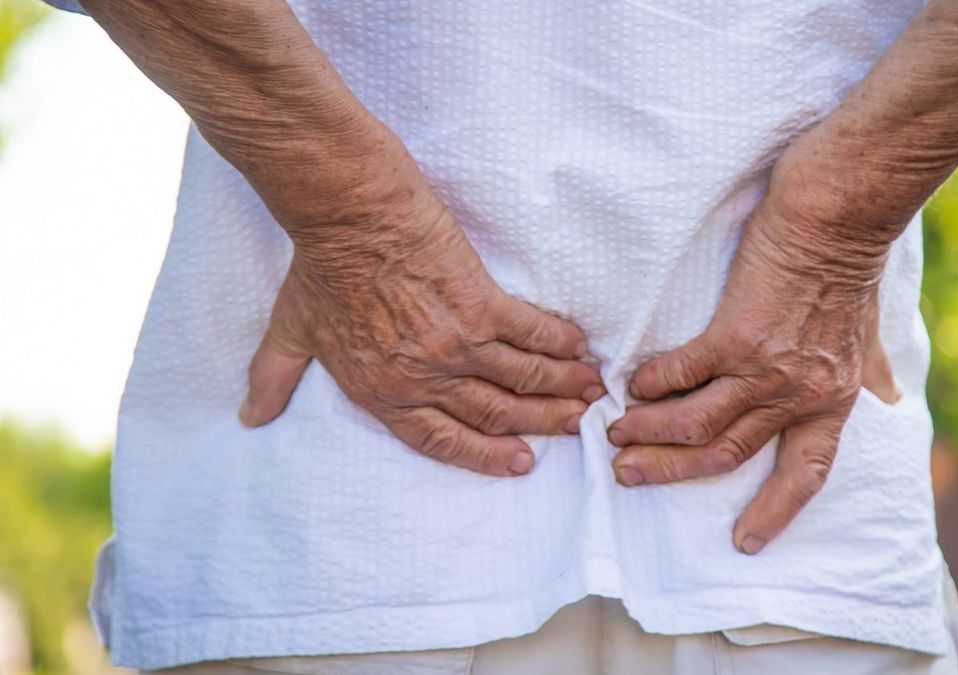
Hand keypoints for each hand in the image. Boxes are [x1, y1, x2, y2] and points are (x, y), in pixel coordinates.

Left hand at [238, 170, 604, 476]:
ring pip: (520, 378)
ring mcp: (457, 343)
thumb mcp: (292, 330)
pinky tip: (579, 349)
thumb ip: (274, 378)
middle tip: (572, 427)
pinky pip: (531, 332)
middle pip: (493, 413)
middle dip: (539, 424)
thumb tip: (250, 417)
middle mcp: (425, 377)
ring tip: (588, 393)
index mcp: (383, 391)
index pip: (442, 439)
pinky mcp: (481, 303)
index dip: (484, 455)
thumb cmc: (319, 267)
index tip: (519, 462)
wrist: (346, 213)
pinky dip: (558, 343)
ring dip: (560, 388)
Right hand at [606, 137, 900, 553]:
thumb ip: (871, 371)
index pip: (806, 473)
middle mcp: (797, 395)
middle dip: (673, 470)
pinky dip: (654, 384)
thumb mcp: (867, 334)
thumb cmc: (849, 267)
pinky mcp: (735, 335)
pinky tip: (632, 385)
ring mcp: (765, 369)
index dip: (775, 510)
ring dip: (651, 433)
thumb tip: (890, 391)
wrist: (835, 218)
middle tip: (630, 476)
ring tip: (616, 434)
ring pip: (697, 423)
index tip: (746, 542)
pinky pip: (682, 373)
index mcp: (830, 402)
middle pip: (727, 453)